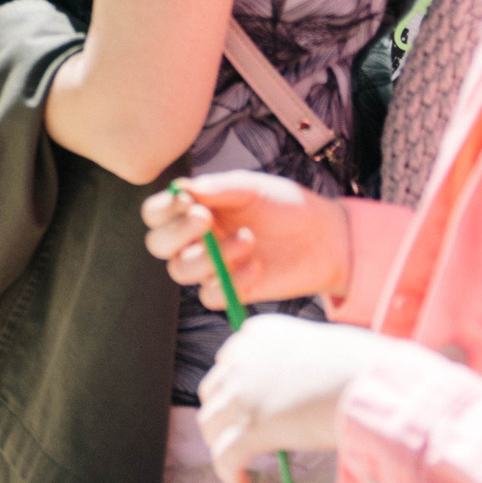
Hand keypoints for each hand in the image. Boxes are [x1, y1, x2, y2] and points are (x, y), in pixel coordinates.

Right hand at [142, 172, 352, 306]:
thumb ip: (217, 188)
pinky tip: (258, 266)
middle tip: (206, 220)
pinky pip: (210, 295)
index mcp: (194, 209)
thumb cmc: (285, 205)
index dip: (162, 210)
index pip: (156, 213)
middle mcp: (196, 239)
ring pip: (180, 272)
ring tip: (248, 240)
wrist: (325, 237)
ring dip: (209, 257)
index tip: (188, 202)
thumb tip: (181, 187)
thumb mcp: (251, 188)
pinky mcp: (231, 291)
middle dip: (178, 233)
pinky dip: (231, 282)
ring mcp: (212, 267)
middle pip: (158, 245)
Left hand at [196, 315, 386, 482]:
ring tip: (237, 462)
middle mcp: (243, 357)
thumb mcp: (319, 349)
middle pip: (214, 391)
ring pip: (212, 422)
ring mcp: (244, 392)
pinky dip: (228, 472)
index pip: (229, 360)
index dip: (235, 386)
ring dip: (221, 443)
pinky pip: (226, 454)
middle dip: (224, 414)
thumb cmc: (365, 366)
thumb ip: (295, 365)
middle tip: (239, 435)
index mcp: (258, 333)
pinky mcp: (253, 426)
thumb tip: (296, 393)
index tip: (247, 404)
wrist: (376, 383)